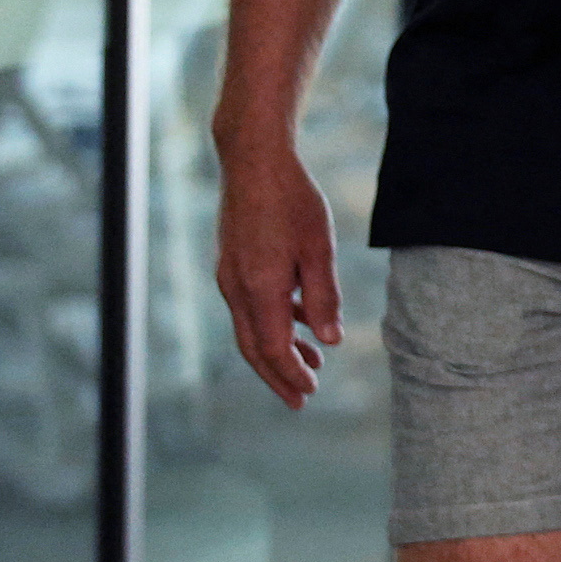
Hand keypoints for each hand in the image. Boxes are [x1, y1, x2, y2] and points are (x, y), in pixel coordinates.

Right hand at [213, 149, 341, 409]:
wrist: (253, 160)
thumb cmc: (292, 199)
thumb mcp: (318, 248)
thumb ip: (323, 297)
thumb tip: (330, 341)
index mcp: (259, 287)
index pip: (273, 348)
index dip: (291, 374)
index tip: (309, 395)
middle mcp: (237, 288)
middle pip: (255, 348)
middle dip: (279, 376)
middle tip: (302, 401)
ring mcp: (230, 276)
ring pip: (251, 328)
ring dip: (278, 350)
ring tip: (311, 363)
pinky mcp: (233, 263)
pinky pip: (251, 306)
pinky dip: (274, 322)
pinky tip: (301, 322)